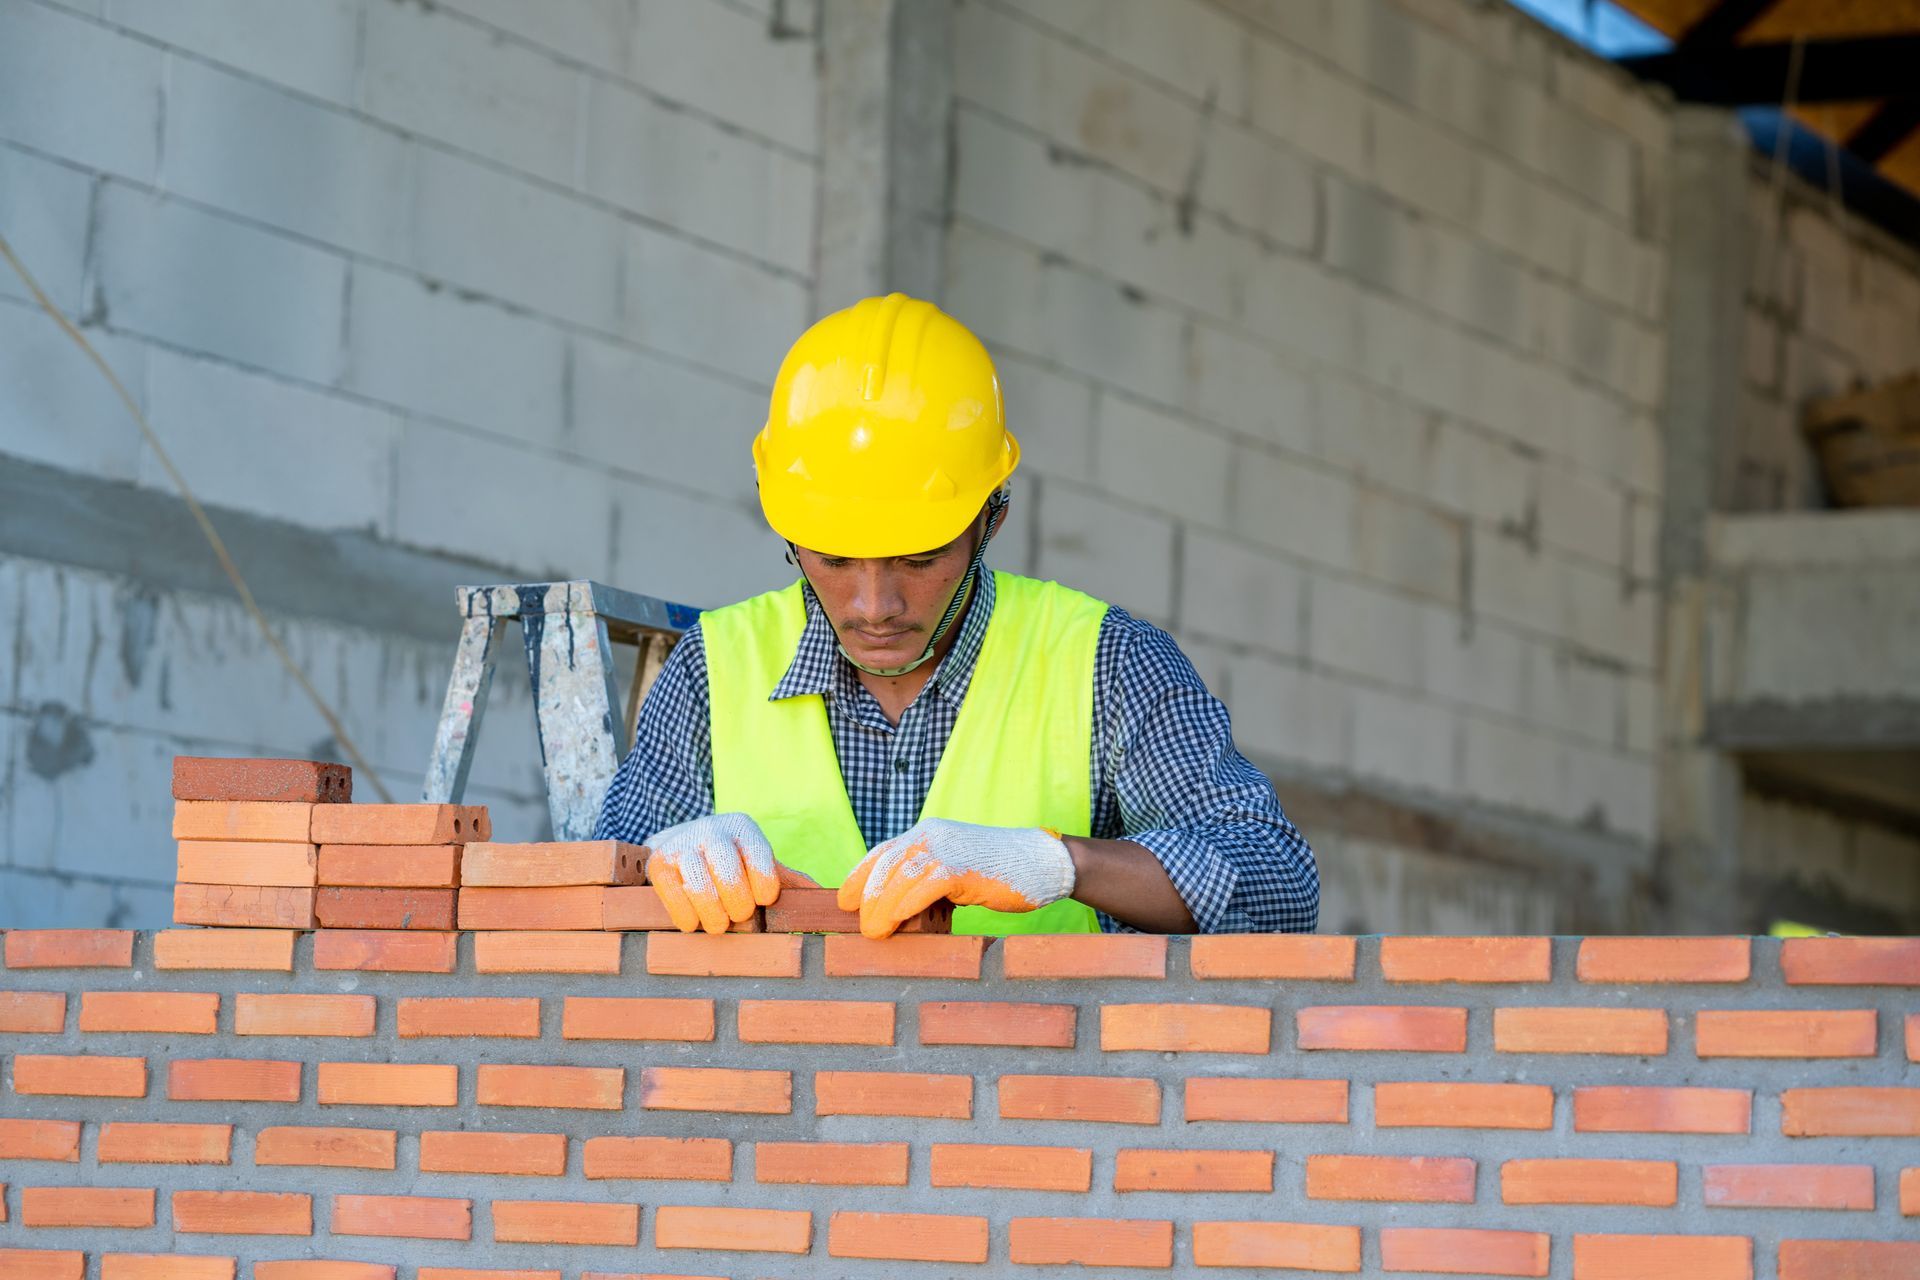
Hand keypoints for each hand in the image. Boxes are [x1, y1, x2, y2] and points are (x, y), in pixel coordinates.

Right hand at [645, 813, 816, 933]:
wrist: (678, 846)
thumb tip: (822, 898)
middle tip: (740, 915)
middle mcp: (711, 830)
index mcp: (742, 827)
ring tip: (719, 924)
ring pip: (702, 890)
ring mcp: (681, 846)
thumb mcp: (757, 862)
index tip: (763, 900)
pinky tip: (695, 921)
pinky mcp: (658, 865)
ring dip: (715, 917)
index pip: (760, 859)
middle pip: (731, 877)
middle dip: (739, 907)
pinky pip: (676, 901)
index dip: (765, 889)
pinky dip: (689, 920)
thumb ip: (787, 880)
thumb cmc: (729, 862)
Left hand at [837, 818, 1075, 939]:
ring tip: (873, 933)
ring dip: (882, 907)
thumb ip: (929, 881)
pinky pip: (927, 885)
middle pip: (886, 866)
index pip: (883, 854)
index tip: (844, 901)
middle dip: (867, 897)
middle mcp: (932, 835)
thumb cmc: (1000, 872)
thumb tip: (902, 912)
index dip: (860, 877)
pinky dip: (908, 903)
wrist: (1043, 862)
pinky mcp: (963, 866)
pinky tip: (897, 920)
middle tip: (860, 926)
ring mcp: (948, 848)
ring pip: (900, 877)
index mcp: (928, 834)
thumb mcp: (956, 870)